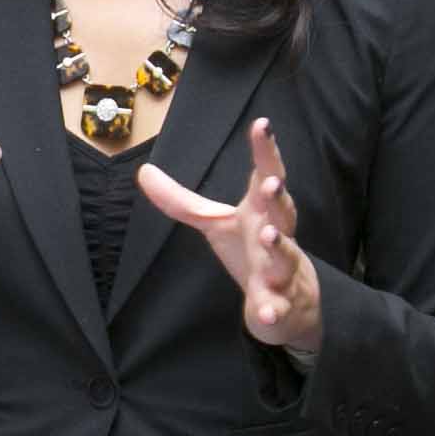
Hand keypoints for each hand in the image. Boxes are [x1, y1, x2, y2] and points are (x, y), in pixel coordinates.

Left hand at [137, 117, 321, 355]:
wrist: (291, 303)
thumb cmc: (252, 251)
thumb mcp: (215, 223)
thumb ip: (181, 201)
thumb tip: (144, 171)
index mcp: (262, 211)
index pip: (267, 175)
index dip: (265, 151)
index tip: (262, 124)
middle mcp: (277, 235)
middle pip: (283, 212)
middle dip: (277, 198)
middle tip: (270, 183)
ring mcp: (282, 270)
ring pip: (284, 257)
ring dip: (278, 246)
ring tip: (268, 234)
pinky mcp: (279, 303)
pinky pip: (277, 306)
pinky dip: (272, 308)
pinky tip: (265, 311)